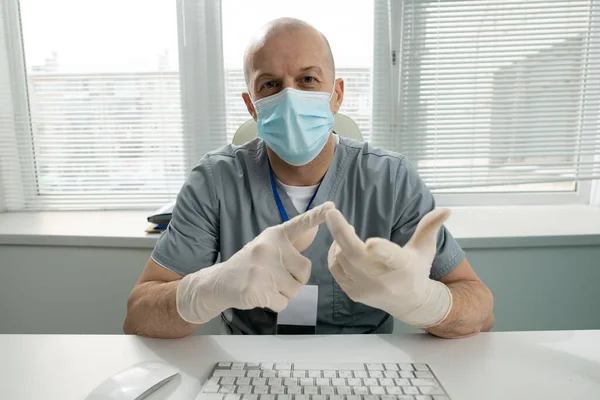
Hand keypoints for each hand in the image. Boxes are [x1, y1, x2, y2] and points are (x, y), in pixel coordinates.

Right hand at [176, 202, 334, 323]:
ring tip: (266, 285)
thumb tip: (313, 232)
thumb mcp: (267, 247)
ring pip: (295, 290)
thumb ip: (288, 245)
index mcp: (275, 236)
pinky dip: (274, 304)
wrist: (220, 282)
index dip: (317, 216)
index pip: (300, 224)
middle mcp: (269, 248)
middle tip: (275, 277)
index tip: (332, 206)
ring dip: (284, 293)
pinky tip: (260, 294)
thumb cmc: (249, 265)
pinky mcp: (256, 289)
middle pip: (304, 271)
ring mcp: (262, 269)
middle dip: (295, 280)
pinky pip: (282, 303)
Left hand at [325, 208, 452, 327]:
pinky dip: (334, 253)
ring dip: (338, 240)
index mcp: (402, 266)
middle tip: (331, 212)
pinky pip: (335, 269)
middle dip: (341, 232)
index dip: (381, 251)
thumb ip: (430, 226)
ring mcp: (365, 288)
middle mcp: (382, 280)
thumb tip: (446, 209)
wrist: (409, 303)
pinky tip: (341, 244)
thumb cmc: (416, 269)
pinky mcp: (353, 293)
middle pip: (355, 255)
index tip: (370, 242)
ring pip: (341, 259)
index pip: (391, 258)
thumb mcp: (426, 248)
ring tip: (345, 229)